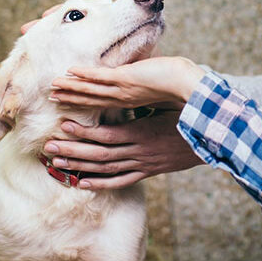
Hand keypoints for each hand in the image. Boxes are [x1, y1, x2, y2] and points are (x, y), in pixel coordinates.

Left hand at [42, 110, 202, 189]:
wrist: (213, 139)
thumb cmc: (189, 113)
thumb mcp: (165, 102)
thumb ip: (143, 97)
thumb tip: (122, 77)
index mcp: (142, 131)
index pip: (106, 134)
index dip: (83, 131)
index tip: (63, 124)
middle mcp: (139, 151)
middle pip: (99, 154)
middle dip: (72, 150)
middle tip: (48, 147)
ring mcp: (144, 163)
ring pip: (106, 169)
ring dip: (80, 166)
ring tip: (57, 162)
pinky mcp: (149, 171)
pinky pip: (122, 181)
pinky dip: (101, 184)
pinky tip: (82, 183)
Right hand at [50, 56, 205, 107]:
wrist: (192, 88)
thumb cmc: (181, 85)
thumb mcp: (158, 83)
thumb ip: (146, 79)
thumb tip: (145, 70)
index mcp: (131, 100)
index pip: (103, 101)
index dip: (85, 100)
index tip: (70, 101)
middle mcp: (124, 97)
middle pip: (92, 98)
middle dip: (71, 97)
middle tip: (52, 96)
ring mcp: (124, 89)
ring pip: (92, 89)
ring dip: (72, 87)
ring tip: (53, 87)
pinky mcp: (128, 79)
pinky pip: (102, 77)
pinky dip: (86, 75)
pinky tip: (72, 72)